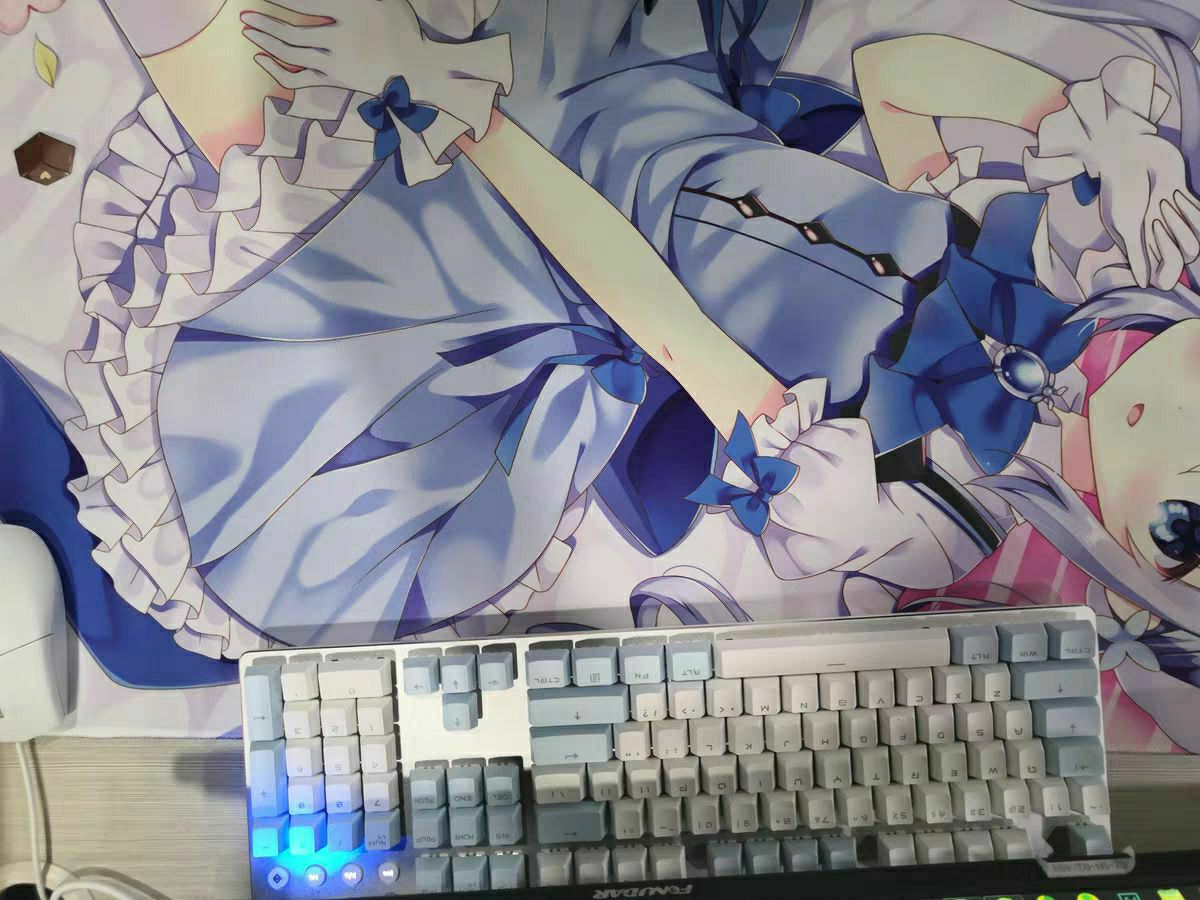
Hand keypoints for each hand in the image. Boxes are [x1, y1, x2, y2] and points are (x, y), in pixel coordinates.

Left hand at [241, 0, 426, 94]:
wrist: (419, 67)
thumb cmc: (400, 26)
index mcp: (354, 12)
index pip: (306, 2)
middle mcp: (342, 39)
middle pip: (292, 31)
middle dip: (264, 22)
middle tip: (245, 14)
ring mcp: (338, 63)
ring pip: (293, 54)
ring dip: (266, 41)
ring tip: (247, 29)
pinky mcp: (336, 80)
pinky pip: (300, 77)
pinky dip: (277, 69)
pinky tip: (260, 57)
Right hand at [1096, 124, 1199, 289]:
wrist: (1129, 151)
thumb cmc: (1121, 188)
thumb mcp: (1124, 224)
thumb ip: (1136, 255)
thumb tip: (1143, 284)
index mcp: (1137, 246)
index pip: (1161, 275)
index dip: (1166, 270)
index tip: (1161, 257)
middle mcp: (1155, 236)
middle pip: (1181, 258)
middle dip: (1173, 238)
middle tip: (1156, 217)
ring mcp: (1171, 219)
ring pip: (1196, 241)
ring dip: (1184, 221)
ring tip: (1167, 200)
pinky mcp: (1185, 201)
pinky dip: (1192, 208)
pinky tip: (1176, 191)